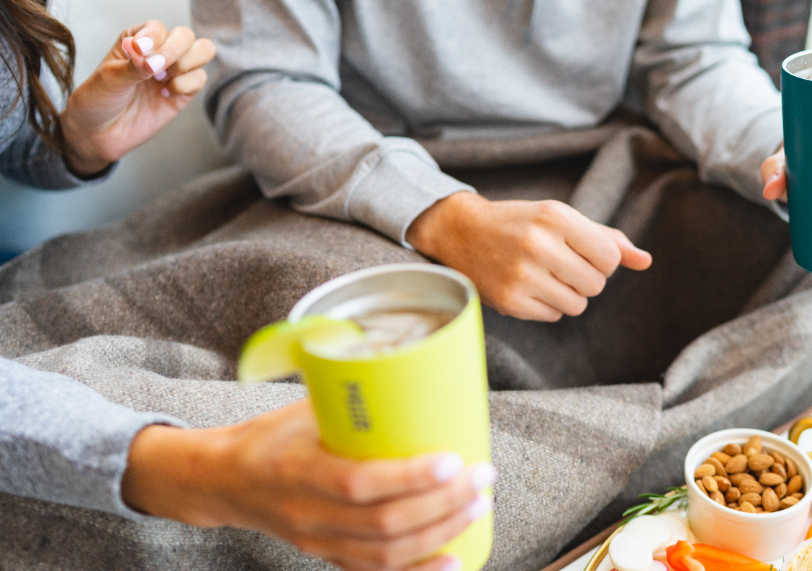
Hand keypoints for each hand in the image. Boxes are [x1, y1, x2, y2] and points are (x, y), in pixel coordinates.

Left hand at [60, 20, 215, 175]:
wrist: (99, 132)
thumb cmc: (99, 99)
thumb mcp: (110, 78)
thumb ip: (134, 66)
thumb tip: (153, 59)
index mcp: (137, 39)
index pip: (157, 29)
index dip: (154, 39)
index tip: (139, 51)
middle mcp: (159, 52)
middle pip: (186, 36)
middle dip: (175, 50)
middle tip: (156, 69)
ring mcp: (173, 72)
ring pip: (202, 51)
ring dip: (185, 64)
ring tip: (162, 79)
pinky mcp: (183, 93)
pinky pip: (200, 78)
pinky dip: (185, 85)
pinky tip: (165, 95)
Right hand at [122, 400, 493, 570]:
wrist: (223, 481)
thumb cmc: (271, 435)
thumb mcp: (304, 409)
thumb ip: (353, 398)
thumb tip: (412, 366)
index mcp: (297, 469)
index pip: (359, 483)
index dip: (410, 478)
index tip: (453, 460)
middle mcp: (307, 514)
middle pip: (384, 524)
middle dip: (442, 504)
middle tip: (481, 478)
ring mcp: (318, 541)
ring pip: (386, 554)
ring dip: (440, 533)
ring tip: (477, 507)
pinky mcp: (327, 556)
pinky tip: (454, 559)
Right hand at [406, 192, 652, 321]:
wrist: (462, 232)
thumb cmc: (523, 223)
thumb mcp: (563, 219)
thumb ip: (607, 238)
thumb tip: (646, 261)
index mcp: (556, 217)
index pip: (610, 258)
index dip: (602, 260)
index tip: (582, 253)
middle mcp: (538, 245)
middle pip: (596, 285)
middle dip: (586, 278)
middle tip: (561, 265)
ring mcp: (522, 275)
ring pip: (578, 305)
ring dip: (568, 294)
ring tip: (545, 276)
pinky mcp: (510, 301)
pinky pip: (553, 315)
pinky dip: (547, 305)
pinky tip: (529, 286)